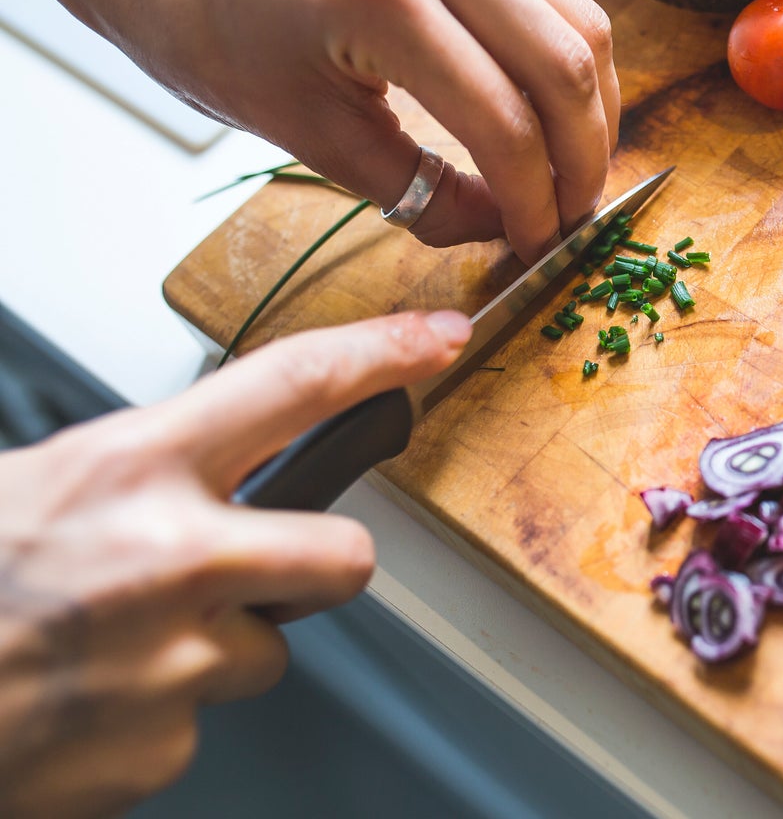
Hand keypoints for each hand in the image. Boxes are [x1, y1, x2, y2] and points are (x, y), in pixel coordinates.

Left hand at [0, 0, 618, 263]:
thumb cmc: (201, 24)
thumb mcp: (303, 131)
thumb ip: (415, 188)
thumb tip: (498, 228)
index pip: (501, 118)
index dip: (534, 197)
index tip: (539, 244)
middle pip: (564, 62)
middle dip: (582, 157)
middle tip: (572, 216)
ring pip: (577, 20)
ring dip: (590, 106)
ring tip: (570, 169)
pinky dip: (563, 58)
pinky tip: (551, 110)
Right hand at [0, 310, 469, 817]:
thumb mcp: (32, 486)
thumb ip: (131, 478)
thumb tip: (193, 476)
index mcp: (129, 470)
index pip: (290, 385)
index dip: (379, 357)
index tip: (436, 342)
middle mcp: (172, 560)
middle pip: (342, 559)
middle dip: (319, 569)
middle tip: (260, 574)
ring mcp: (175, 663)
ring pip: (256, 657)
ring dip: (200, 656)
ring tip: (101, 650)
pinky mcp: (162, 746)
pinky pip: (191, 727)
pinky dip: (145, 720)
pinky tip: (78, 705)